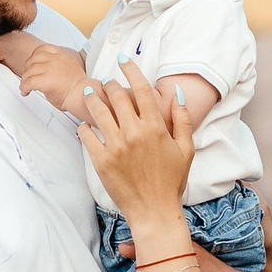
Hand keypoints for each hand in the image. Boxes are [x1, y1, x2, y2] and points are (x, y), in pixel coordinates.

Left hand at [0, 35, 91, 116]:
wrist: (82, 96)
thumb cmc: (78, 88)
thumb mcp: (69, 68)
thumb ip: (58, 65)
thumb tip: (48, 69)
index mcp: (62, 55)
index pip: (43, 49)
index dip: (34, 56)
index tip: (32, 64)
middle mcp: (55, 60)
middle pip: (33, 59)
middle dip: (27, 69)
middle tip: (27, 77)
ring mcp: (50, 69)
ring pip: (29, 71)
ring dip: (24, 79)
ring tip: (24, 86)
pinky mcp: (45, 80)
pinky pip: (28, 82)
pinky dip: (24, 87)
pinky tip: (25, 92)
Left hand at [77, 57, 195, 230]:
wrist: (154, 211)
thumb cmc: (171, 182)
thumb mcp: (186, 150)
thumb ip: (182, 120)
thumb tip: (176, 94)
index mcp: (156, 127)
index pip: (141, 89)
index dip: (131, 70)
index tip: (123, 60)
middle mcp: (135, 133)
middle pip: (118, 96)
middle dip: (110, 84)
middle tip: (106, 81)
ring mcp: (116, 146)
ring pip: (99, 111)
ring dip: (93, 98)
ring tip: (90, 93)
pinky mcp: (101, 160)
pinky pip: (87, 136)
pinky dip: (84, 127)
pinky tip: (85, 125)